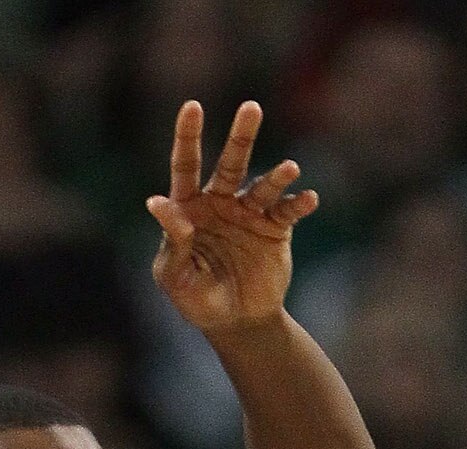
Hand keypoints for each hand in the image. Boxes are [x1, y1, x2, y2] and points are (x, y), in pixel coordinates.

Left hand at [148, 101, 316, 333]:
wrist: (237, 323)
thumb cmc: (197, 301)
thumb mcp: (176, 276)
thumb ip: (172, 240)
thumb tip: (158, 202)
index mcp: (190, 207)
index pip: (186, 166)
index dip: (188, 136)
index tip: (193, 106)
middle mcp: (220, 202)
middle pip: (231, 162)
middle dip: (241, 136)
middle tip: (252, 107)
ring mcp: (249, 213)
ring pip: (263, 185)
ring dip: (277, 176)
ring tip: (290, 168)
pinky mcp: (275, 230)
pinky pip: (287, 213)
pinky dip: (298, 205)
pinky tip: (308, 199)